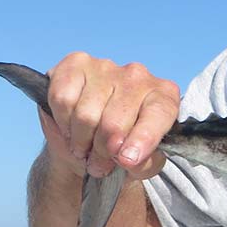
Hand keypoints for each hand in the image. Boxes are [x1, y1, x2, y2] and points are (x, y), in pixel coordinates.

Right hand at [40, 52, 179, 181]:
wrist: (90, 139)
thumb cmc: (122, 147)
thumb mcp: (142, 163)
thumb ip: (144, 163)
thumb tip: (128, 158)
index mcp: (164, 96)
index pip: (159, 113)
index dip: (143, 138)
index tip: (128, 159)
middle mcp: (139, 76)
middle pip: (115, 122)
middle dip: (103, 151)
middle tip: (99, 162)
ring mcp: (107, 67)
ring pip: (86, 114)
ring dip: (80, 141)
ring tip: (85, 147)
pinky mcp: (76, 63)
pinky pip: (63, 98)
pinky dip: (63, 122)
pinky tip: (70, 127)